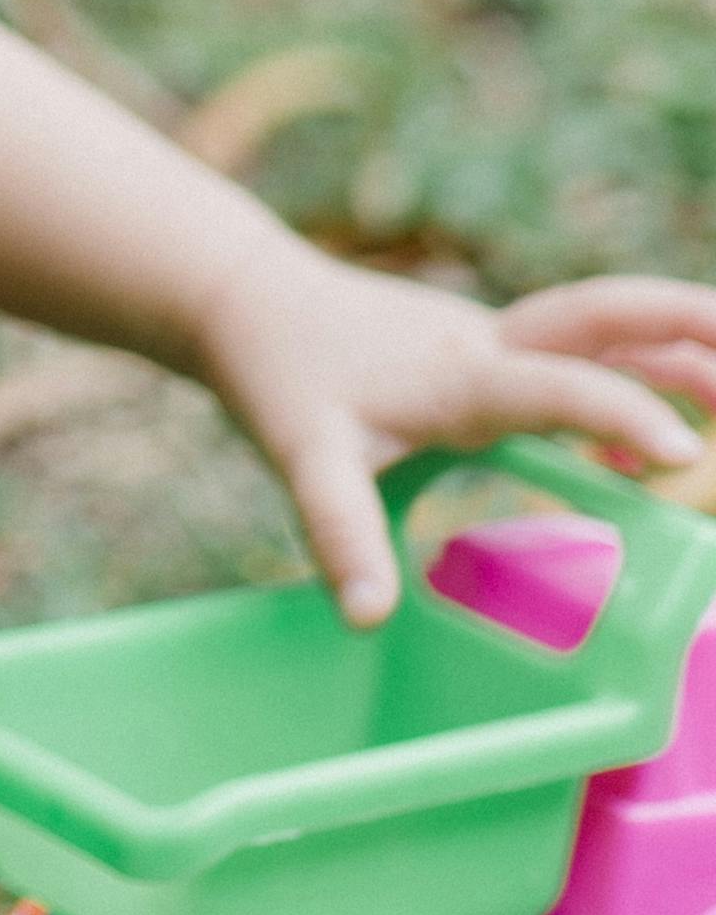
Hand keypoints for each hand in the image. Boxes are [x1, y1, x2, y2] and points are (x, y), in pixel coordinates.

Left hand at [190, 239, 715, 627]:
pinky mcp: (489, 346)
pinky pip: (579, 351)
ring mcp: (493, 339)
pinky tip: (643, 445)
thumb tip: (366, 618)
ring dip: (674, 339)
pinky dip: (631, 374)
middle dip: (682, 325)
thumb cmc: (276, 374)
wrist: (242, 297)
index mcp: (457, 375)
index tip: (678, 457)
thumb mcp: (300, 456)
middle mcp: (488, 346)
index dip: (617, 411)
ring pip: (600, 325)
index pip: (553, 386)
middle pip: (601, 315)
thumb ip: (339, 533)